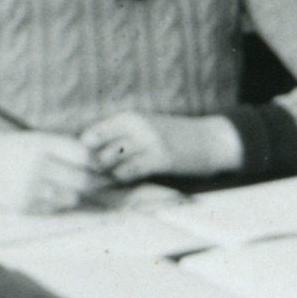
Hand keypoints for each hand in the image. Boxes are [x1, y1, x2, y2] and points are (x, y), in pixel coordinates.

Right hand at [0, 129, 110, 212]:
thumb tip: (96, 161)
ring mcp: (30, 189)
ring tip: (76, 188)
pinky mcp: (24, 207)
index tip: (101, 165)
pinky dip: (60, 204)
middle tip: (102, 182)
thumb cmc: (3, 148)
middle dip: (96, 183)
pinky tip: (54, 195)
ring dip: (78, 195)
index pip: (83, 155)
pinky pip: (55, 209)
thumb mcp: (30, 138)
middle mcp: (36, 166)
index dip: (97, 162)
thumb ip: (60, 148)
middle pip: (83, 180)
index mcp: (39, 143)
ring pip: (72, 198)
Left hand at [82, 111, 238, 183]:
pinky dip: (123, 179)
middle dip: (93, 166)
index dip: (85, 152)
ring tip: (112, 180)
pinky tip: (129, 181)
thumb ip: (121, 136)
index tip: (89, 164)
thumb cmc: (174, 136)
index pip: (92, 133)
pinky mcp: (160, 158)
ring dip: (107, 175)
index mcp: (130, 116)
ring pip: (109, 161)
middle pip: (97, 150)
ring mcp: (148, 141)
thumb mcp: (146, 127)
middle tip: (97, 178)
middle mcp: (136, 125)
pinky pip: (129, 172)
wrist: (211, 140)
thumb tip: (91, 154)